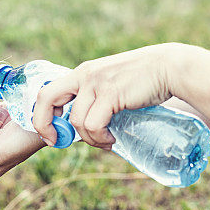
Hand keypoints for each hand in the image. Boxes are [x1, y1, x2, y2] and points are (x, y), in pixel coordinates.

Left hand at [32, 44, 176, 149]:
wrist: (167, 67)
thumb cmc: (142, 80)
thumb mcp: (111, 83)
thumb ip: (96, 98)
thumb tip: (85, 128)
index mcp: (82, 73)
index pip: (47, 91)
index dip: (41, 114)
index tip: (51, 133)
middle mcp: (84, 75)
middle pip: (46, 98)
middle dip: (44, 124)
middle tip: (56, 141)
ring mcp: (96, 83)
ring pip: (76, 120)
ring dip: (89, 138)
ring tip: (106, 140)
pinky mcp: (111, 93)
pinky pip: (93, 124)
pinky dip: (100, 137)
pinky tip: (112, 137)